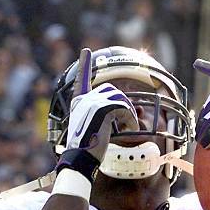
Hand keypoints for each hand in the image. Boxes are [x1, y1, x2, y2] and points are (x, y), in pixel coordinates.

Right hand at [66, 48, 138, 162]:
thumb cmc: (88, 148)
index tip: (85, 52)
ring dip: (129, 112)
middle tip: (128, 121)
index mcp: (78, 104)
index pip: (81, 82)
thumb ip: (103, 117)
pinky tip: (131, 129)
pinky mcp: (102, 109)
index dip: (83, 66)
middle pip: (112, 91)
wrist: (81, 158)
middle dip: (124, 104)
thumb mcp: (93, 129)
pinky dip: (131, 119)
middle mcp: (83, 100)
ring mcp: (92, 103)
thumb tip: (131, 112)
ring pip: (120, 98)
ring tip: (130, 127)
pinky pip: (124, 107)